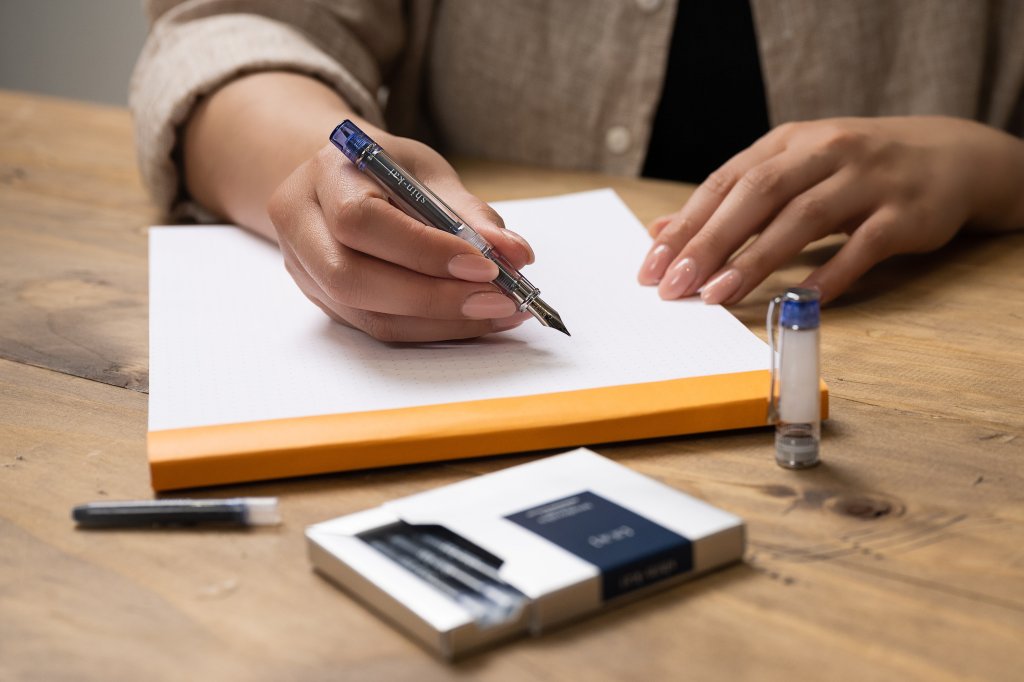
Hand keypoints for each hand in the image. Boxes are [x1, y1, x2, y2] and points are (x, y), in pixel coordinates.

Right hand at [268, 129, 534, 341]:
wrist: (338, 181)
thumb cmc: (385, 170)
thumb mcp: (424, 170)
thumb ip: (467, 211)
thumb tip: (516, 254)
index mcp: (325, 176)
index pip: (362, 221)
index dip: (424, 250)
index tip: (486, 266)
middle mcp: (301, 226)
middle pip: (353, 279)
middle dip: (434, 297)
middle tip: (498, 300)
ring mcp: (307, 272)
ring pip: (369, 316)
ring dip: (442, 322)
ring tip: (499, 312)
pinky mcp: (327, 303)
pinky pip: (380, 328)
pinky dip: (433, 328)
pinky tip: (474, 318)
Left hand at [638, 116, 1023, 303]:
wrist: (950, 157)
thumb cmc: (853, 170)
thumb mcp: (791, 170)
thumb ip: (731, 200)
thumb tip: (663, 231)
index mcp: (788, 142)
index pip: (725, 182)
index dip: (686, 225)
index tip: (651, 266)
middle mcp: (826, 152)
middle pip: (758, 195)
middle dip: (710, 242)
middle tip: (675, 284)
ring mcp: (868, 180)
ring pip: (804, 218)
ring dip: (756, 260)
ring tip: (717, 295)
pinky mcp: (904, 213)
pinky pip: (862, 247)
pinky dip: (829, 275)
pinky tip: (798, 302)